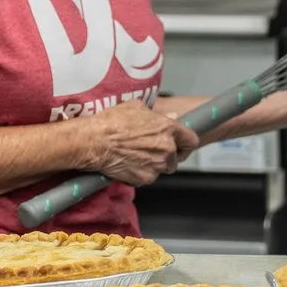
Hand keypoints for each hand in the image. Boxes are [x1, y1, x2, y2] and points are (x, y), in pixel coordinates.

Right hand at [74, 104, 201, 185]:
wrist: (94, 141)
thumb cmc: (112, 121)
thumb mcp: (136, 108)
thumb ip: (158, 115)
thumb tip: (171, 117)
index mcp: (168, 129)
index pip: (191, 141)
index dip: (186, 144)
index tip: (180, 146)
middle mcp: (167, 148)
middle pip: (176, 159)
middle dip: (167, 157)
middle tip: (152, 153)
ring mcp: (157, 165)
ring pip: (162, 169)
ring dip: (154, 166)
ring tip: (137, 158)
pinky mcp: (145, 178)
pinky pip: (148, 178)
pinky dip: (141, 174)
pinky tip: (129, 165)